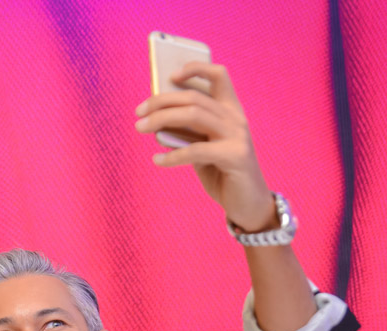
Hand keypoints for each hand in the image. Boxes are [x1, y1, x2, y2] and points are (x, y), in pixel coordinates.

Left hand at [135, 62, 275, 231]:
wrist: (248, 204)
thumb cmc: (221, 173)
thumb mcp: (203, 147)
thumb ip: (188, 132)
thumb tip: (156, 121)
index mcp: (231, 110)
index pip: (219, 75)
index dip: (195, 68)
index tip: (170, 75)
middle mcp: (236, 118)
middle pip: (194, 97)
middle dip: (161, 101)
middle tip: (138, 112)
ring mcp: (238, 135)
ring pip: (193, 115)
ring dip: (161, 119)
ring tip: (140, 128)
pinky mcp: (235, 156)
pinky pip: (196, 150)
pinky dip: (172, 155)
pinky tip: (157, 160)